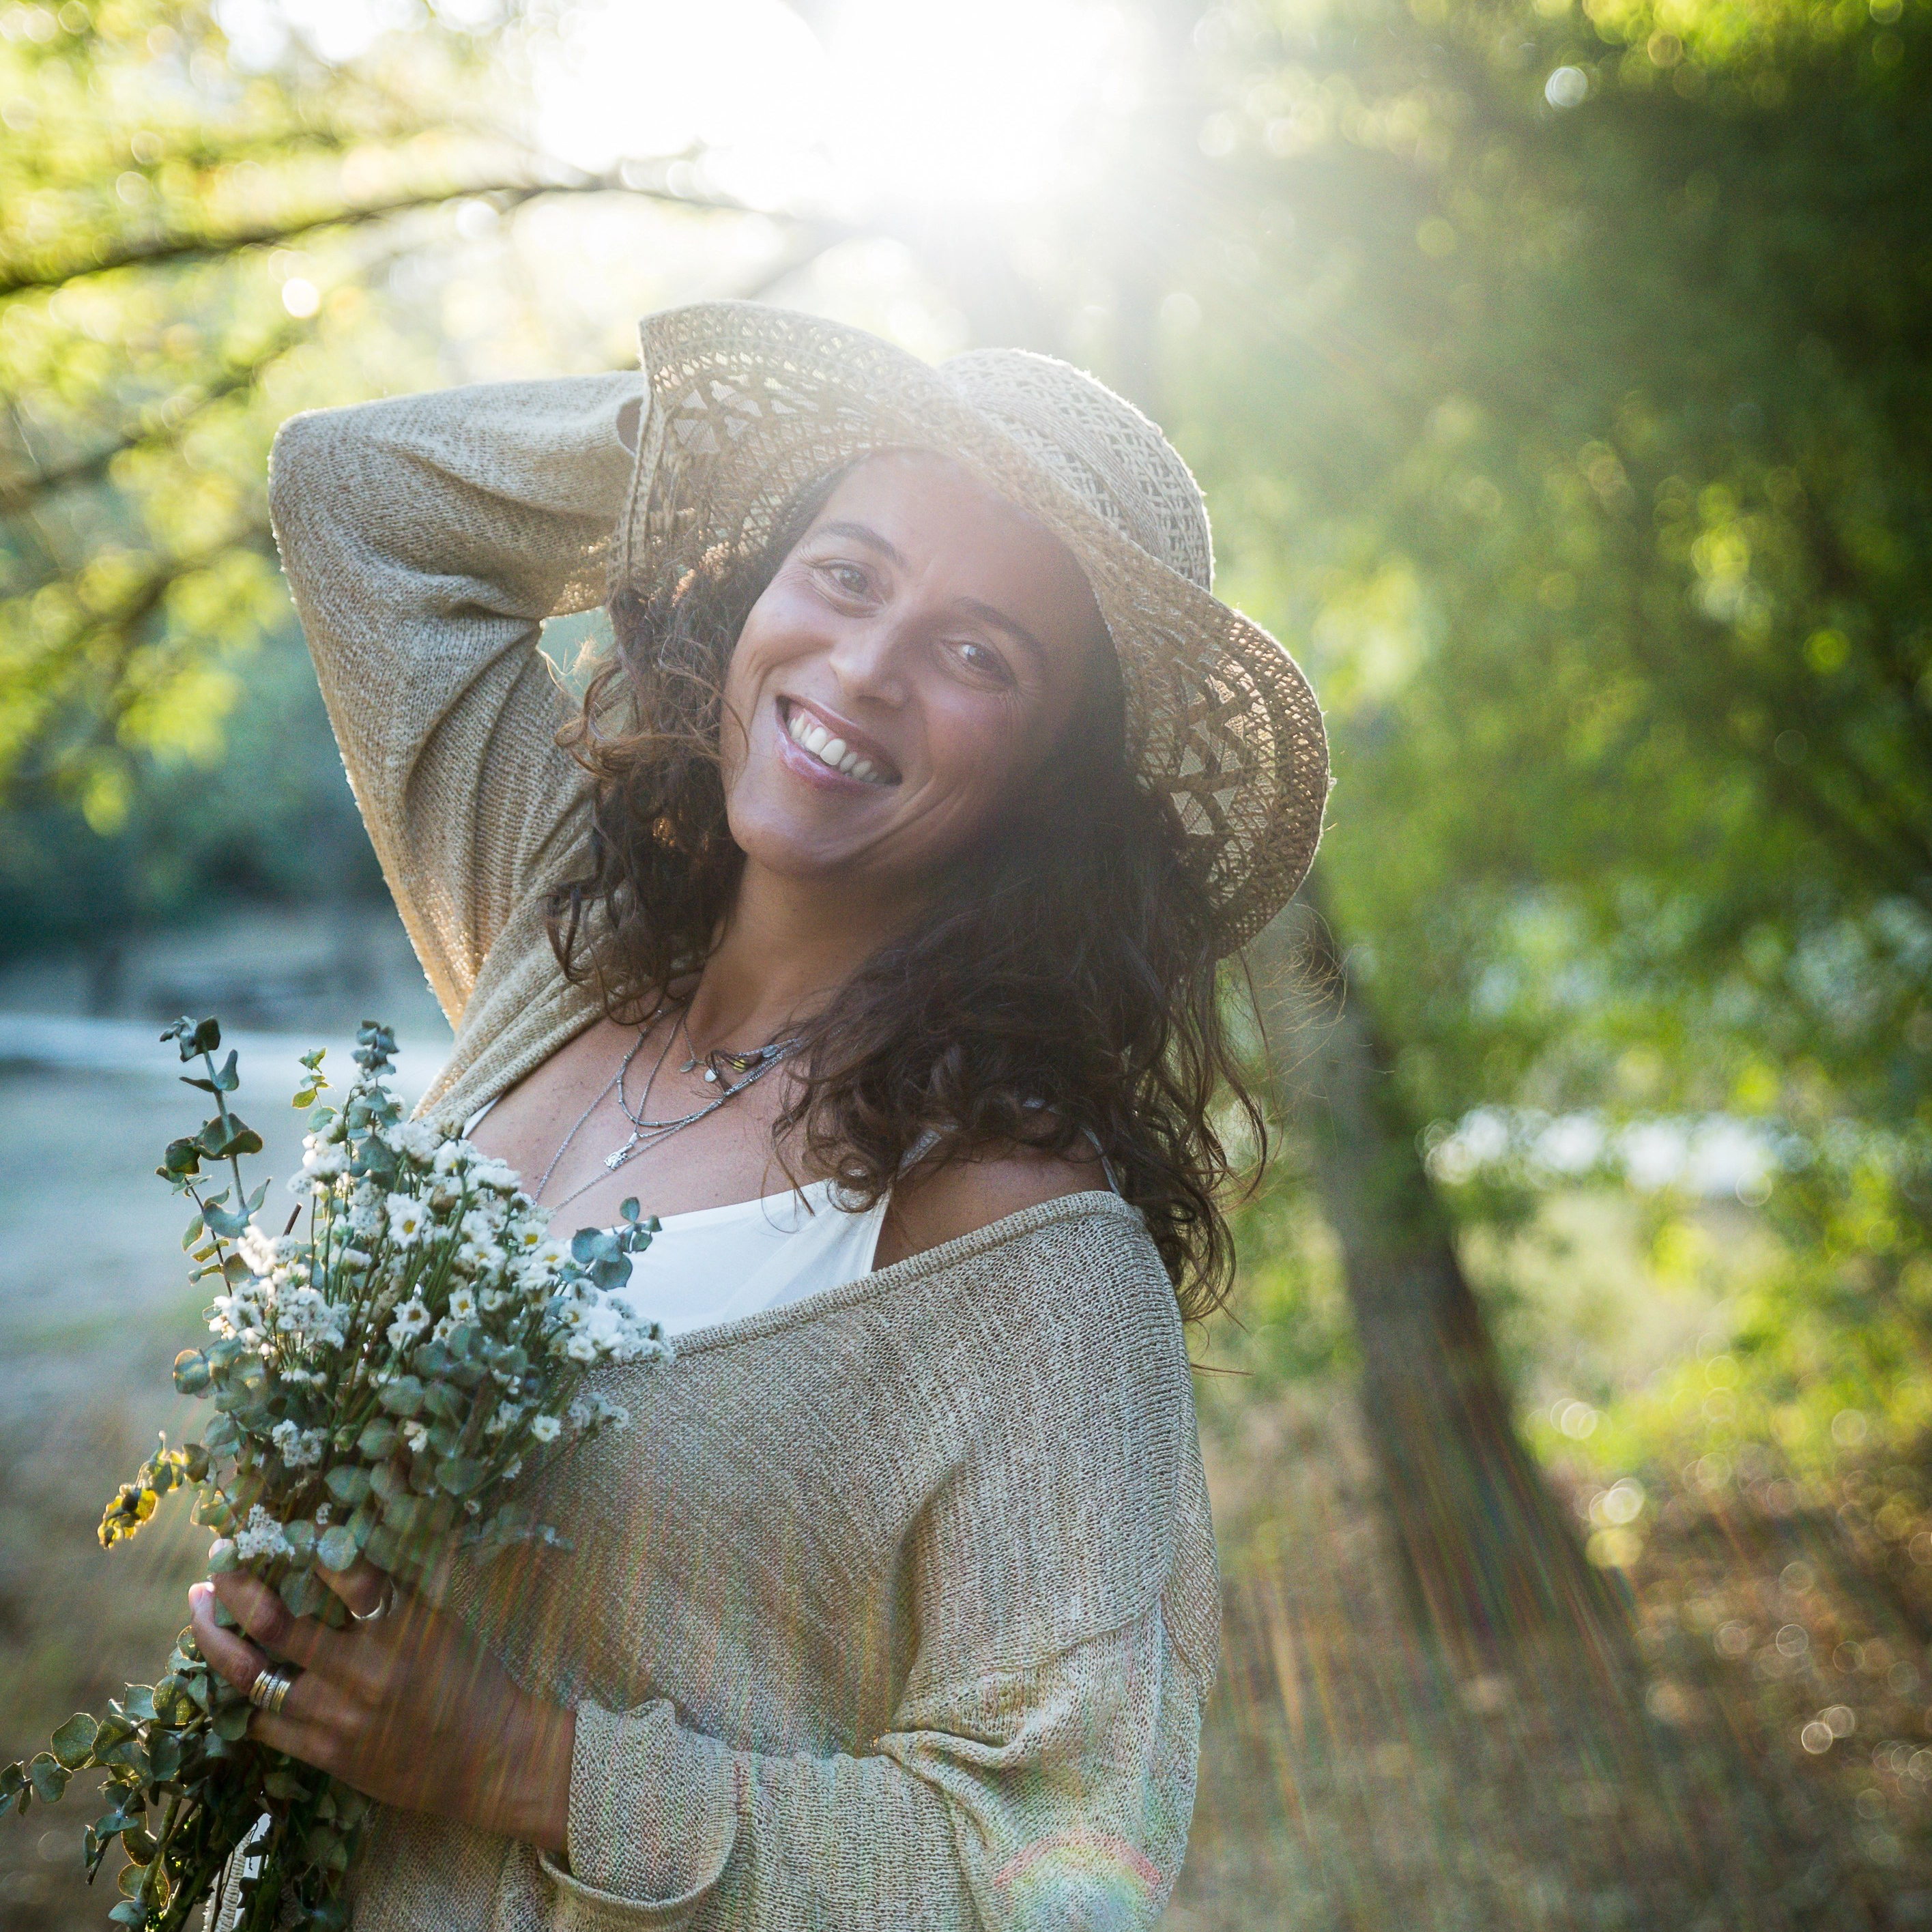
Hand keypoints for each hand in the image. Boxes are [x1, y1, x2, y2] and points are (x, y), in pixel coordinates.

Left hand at [188, 1562, 573, 1852]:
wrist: (488, 1758)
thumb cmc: (467, 1679)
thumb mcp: (436, 1621)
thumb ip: (387, 1592)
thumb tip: (332, 1546)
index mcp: (400, 1626)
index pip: (345, 1570)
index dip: (307, 1541)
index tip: (279, 1521)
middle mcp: (362, 1669)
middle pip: (274, 1623)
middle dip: (234, 1589)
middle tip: (216, 1565)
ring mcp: (337, 1717)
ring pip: (251, 1676)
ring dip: (216, 1641)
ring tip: (200, 1613)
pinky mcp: (325, 1755)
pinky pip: (261, 1723)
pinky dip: (239, 1694)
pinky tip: (226, 1672)